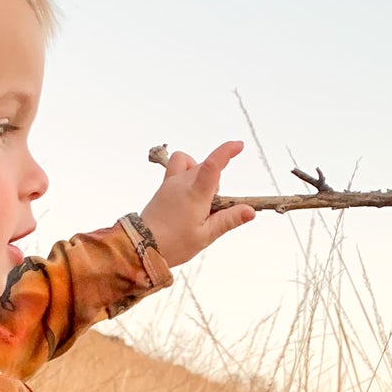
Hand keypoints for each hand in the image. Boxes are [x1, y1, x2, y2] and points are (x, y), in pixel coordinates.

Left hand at [137, 141, 256, 267]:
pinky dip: (187, 176)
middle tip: (212, 208)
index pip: (213, 165)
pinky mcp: (163, 188)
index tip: (239, 145)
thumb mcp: (205, 236)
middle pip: (205, 167)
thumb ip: (228, 220)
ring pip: (190, 165)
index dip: (226, 151)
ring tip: (199, 200)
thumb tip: (250, 211)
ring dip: (200, 174)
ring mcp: (170, 183)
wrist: (140, 246)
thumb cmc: (174, 244)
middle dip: (215, 181)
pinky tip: (187, 199)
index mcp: (195, 193)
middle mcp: (182, 182)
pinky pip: (178, 170)